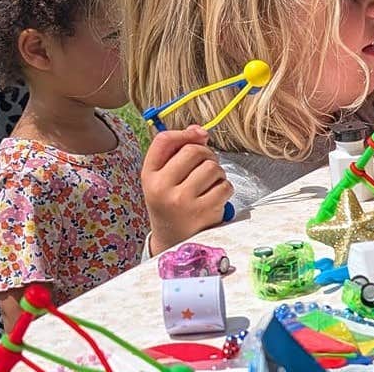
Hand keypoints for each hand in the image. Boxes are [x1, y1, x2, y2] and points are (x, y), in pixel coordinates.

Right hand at [141, 125, 233, 255]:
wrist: (172, 242)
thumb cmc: (171, 203)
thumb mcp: (164, 179)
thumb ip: (178, 152)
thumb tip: (199, 131)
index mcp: (149, 176)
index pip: (164, 141)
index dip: (184, 133)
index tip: (198, 136)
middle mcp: (162, 188)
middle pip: (194, 150)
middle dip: (207, 154)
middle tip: (205, 166)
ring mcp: (183, 201)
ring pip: (213, 167)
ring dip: (217, 173)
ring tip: (208, 185)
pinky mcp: (203, 211)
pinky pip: (225, 186)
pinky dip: (224, 189)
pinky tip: (214, 199)